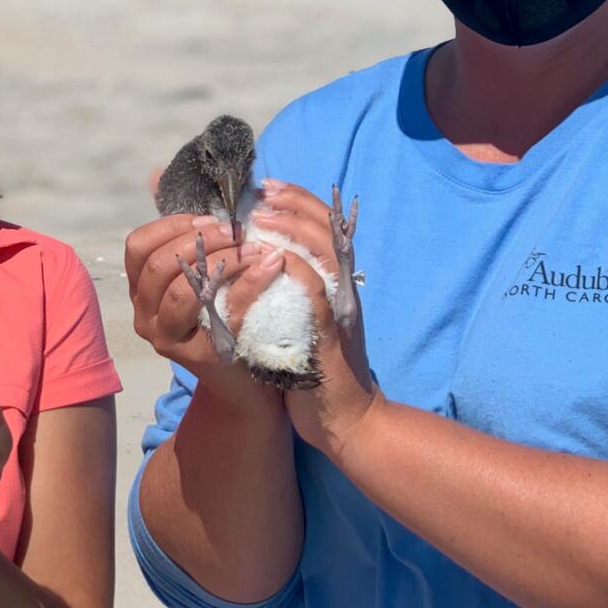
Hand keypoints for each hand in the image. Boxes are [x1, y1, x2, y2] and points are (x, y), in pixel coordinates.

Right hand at [125, 210, 277, 410]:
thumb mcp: (199, 269)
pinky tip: (273, 263)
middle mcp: (146, 316)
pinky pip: (223, 311)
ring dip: (223, 260)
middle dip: (199, 240)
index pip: (137, 246)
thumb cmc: (225, 312)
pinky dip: (250, 281)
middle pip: (158, 266)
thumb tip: (155, 173)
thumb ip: (181, 229)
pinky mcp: (203, 356)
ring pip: (183, 290)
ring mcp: (169, 340)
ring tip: (256, 247)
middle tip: (237, 231)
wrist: (250, 377)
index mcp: (141, 290)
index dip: (171, 225)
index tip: (209, 218)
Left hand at [249, 181, 383, 462]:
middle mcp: (342, 289)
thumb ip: (289, 294)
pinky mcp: (330, 333)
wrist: (348, 422)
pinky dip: (296, 269)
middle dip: (293, 203)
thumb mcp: (302, 323)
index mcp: (337, 284)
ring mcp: (339, 309)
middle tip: (263, 189)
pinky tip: (273, 256)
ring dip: (291, 229)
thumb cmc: (317, 373)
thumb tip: (260, 266)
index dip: (299, 200)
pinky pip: (317, 291)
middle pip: (326, 229)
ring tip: (260, 215)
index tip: (269, 186)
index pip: (324, 226)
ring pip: (323, 253)